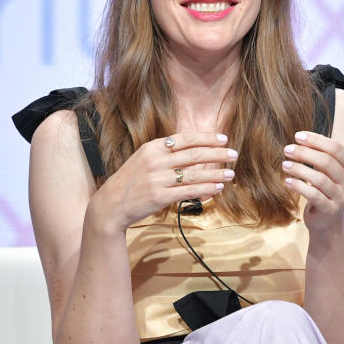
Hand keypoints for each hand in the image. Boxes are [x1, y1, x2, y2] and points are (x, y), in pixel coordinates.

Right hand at [87, 132, 237, 232]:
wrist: (110, 204)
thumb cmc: (130, 182)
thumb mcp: (143, 160)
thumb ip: (164, 154)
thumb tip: (192, 152)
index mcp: (152, 148)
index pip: (185, 139)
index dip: (206, 138)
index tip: (223, 139)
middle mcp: (156, 161)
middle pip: (193, 155)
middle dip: (217, 154)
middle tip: (233, 154)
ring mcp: (157, 179)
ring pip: (194, 174)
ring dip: (216, 173)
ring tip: (231, 173)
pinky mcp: (160, 197)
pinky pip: (189, 191)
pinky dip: (206, 189)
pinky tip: (218, 188)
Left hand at [281, 131, 343, 232]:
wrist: (326, 220)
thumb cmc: (323, 188)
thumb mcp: (325, 170)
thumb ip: (319, 154)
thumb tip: (300, 137)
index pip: (336, 148)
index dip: (316, 140)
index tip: (297, 136)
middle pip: (327, 162)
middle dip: (304, 153)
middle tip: (287, 149)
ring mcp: (343, 198)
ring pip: (319, 179)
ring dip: (299, 169)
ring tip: (285, 164)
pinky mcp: (331, 211)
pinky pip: (314, 195)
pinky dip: (299, 186)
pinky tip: (288, 181)